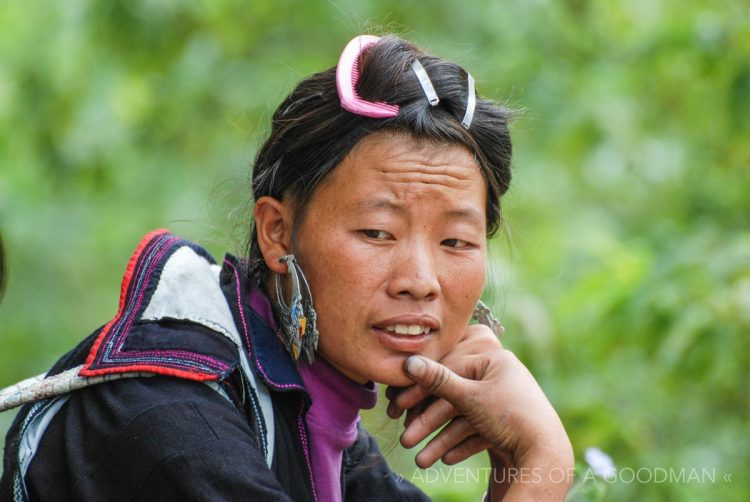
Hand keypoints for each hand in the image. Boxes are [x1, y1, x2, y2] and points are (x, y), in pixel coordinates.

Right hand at [386, 325, 573, 499]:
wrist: (545, 456)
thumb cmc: (508, 418)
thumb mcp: (469, 397)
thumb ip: (437, 380)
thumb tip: (409, 362)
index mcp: (495, 359)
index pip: (449, 368)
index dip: (421, 387)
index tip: (398, 403)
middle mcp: (502, 376)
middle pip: (454, 396)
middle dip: (428, 421)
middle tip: (406, 436)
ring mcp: (506, 401)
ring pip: (463, 418)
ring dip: (440, 439)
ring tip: (421, 459)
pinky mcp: (509, 424)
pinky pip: (478, 431)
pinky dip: (461, 445)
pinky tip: (445, 459)